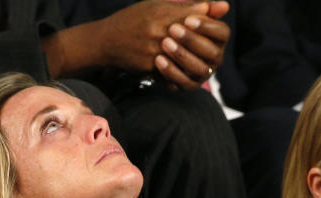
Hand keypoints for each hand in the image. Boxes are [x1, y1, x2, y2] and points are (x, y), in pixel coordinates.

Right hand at [96, 1, 211, 72]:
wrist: (106, 41)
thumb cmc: (133, 20)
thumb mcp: (155, 5)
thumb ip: (183, 6)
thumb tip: (210, 7)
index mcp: (160, 12)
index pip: (191, 17)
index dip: (205, 23)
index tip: (214, 27)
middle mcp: (156, 30)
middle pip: (189, 37)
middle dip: (201, 42)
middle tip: (213, 47)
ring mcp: (152, 48)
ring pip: (181, 55)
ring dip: (192, 58)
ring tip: (202, 59)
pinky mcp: (147, 64)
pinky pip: (169, 69)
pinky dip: (178, 69)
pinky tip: (186, 69)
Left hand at [156, 2, 229, 89]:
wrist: (148, 45)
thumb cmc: (171, 25)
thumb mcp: (182, 14)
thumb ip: (198, 8)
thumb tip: (223, 5)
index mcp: (218, 39)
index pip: (223, 33)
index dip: (207, 26)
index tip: (188, 19)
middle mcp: (214, 59)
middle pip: (213, 52)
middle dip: (193, 41)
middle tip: (173, 29)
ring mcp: (202, 74)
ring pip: (200, 69)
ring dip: (182, 56)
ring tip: (164, 42)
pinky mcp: (188, 85)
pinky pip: (183, 83)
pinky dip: (171, 71)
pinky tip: (158, 59)